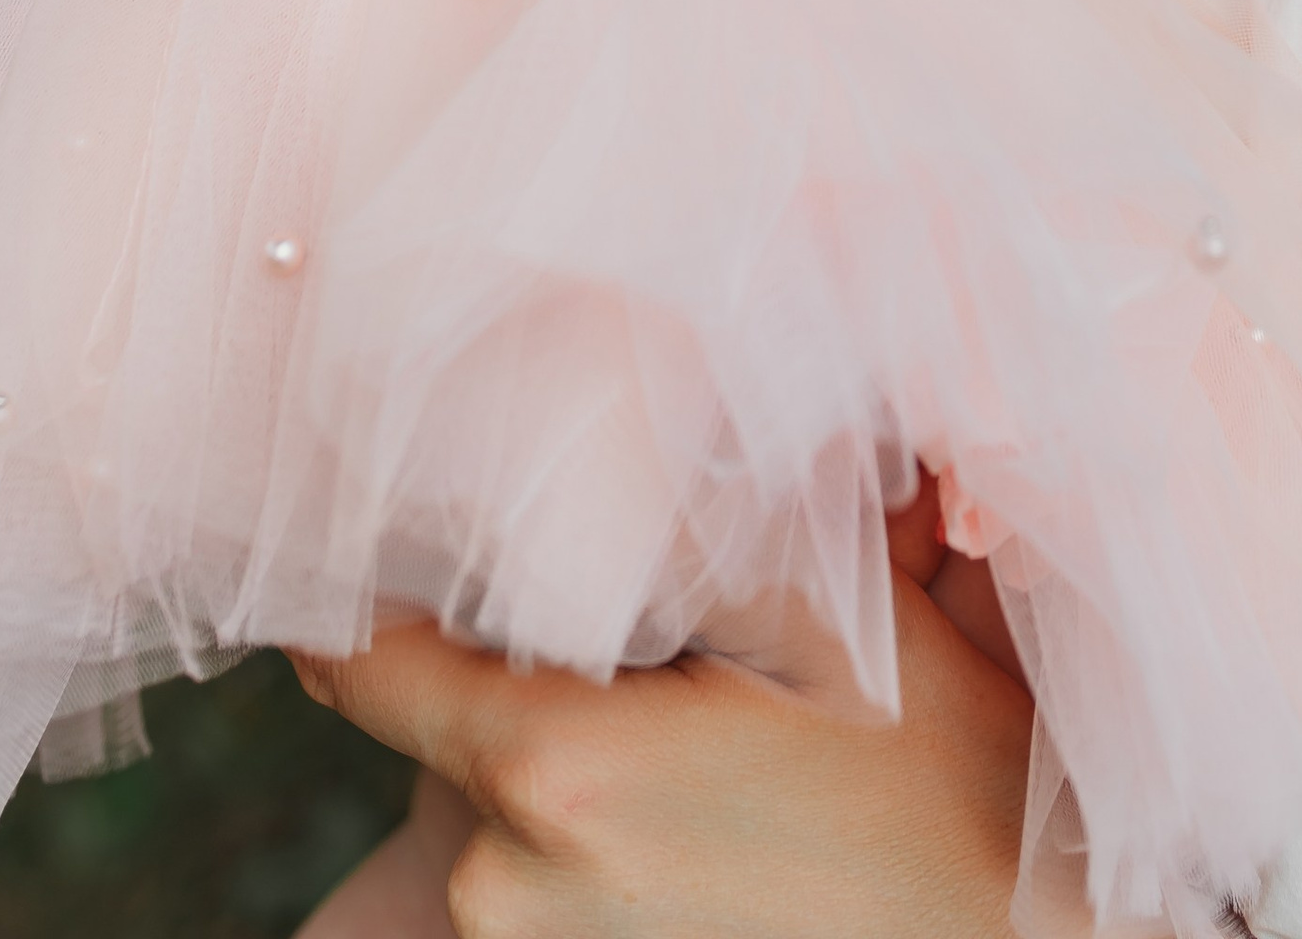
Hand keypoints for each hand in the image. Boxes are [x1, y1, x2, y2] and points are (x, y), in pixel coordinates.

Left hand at [291, 565, 1028, 938]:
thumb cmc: (941, 797)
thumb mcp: (837, 620)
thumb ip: (696, 527)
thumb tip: (599, 414)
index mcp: (552, 768)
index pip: (360, 661)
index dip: (375, 583)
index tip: (407, 524)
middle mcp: (506, 887)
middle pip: (447, 728)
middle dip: (528, 664)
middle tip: (660, 637)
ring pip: (503, 809)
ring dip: (578, 755)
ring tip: (714, 733)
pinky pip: (546, 884)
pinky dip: (604, 836)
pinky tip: (717, 815)